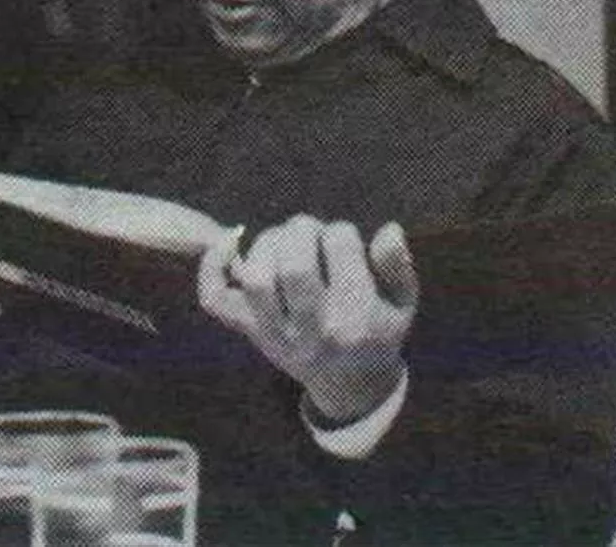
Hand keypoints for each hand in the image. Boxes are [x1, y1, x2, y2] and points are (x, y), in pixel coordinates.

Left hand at [198, 216, 417, 424]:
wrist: (349, 387)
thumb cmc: (378, 332)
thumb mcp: (402, 303)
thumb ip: (398, 267)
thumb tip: (389, 229)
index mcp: (355, 320)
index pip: (341, 249)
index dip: (341, 231)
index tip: (343, 240)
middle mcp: (312, 330)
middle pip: (294, 267)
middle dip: (302, 230)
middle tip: (310, 231)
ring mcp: (274, 334)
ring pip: (255, 279)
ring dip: (266, 243)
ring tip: (283, 239)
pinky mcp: (249, 331)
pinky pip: (215, 299)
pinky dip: (212, 266)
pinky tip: (232, 239)